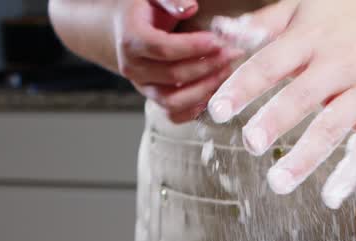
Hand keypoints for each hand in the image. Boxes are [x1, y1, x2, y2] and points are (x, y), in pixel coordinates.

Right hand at [115, 1, 243, 122]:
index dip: (193, 47)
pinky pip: (173, 114)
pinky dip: (195, 109)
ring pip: (173, 101)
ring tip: (225, 72)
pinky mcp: (153, 99)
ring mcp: (142, 87)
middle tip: (231, 53)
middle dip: (207, 66)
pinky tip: (213, 92)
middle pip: (173, 75)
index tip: (217, 41)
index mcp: (131, 40)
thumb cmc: (144, 10)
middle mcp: (133, 67)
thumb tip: (190, 7)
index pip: (163, 49)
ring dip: (204, 89)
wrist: (124, 29)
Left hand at [206, 0, 355, 206]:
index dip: (243, 87)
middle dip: (276, 120)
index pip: (271, 63)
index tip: (217, 110)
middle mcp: (340, 63)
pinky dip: (351, 173)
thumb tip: (220, 32)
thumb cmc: (354, 8)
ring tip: (278, 182)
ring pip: (333, 126)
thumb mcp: (306, 6)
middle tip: (250, 143)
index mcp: (312, 35)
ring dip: (305, 156)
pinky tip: (331, 196)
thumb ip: (263, 24)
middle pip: (303, 96)